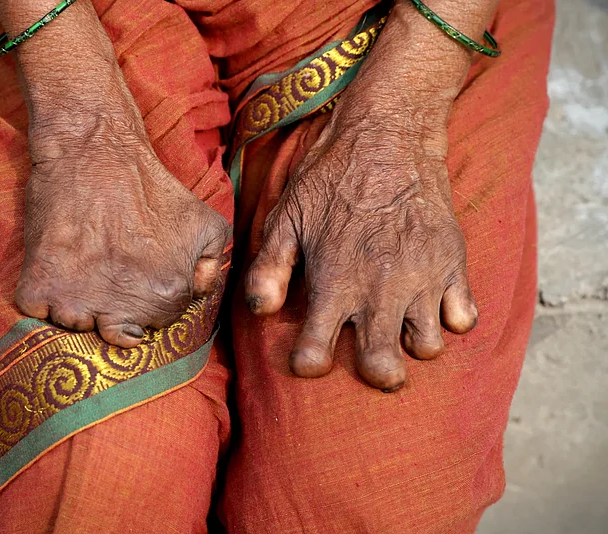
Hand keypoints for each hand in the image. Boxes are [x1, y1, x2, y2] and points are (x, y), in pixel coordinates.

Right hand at [15, 114, 229, 347]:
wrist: (95, 150)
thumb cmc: (151, 187)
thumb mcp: (205, 222)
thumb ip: (211, 267)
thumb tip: (199, 295)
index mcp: (166, 297)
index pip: (154, 325)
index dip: (144, 299)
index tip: (134, 274)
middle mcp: (123, 307)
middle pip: (117, 334)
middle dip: (113, 308)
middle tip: (108, 267)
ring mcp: (77, 301)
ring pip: (75, 327)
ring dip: (76, 305)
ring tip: (82, 264)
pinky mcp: (39, 288)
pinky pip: (37, 314)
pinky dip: (42, 297)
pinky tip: (57, 266)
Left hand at [245, 101, 477, 391]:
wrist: (387, 136)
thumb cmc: (330, 179)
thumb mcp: (286, 219)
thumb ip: (270, 270)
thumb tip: (262, 312)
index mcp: (333, 284)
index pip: (316, 356)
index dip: (308, 363)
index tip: (310, 354)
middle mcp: (379, 291)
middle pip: (384, 370)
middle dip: (375, 373)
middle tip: (369, 356)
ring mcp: (421, 280)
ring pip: (427, 348)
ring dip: (411, 344)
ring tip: (397, 322)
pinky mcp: (453, 264)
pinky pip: (464, 317)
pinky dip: (450, 317)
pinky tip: (431, 300)